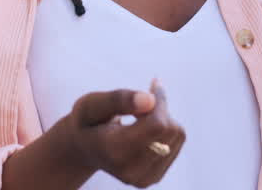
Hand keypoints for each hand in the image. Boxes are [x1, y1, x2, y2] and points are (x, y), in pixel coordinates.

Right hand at [65, 80, 185, 186]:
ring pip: (177, 134)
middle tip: (139, 103)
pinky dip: (166, 129)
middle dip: (159, 108)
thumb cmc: (88, 121)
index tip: (151, 85)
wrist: (84, 149)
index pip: (156, 125)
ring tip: (139, 118)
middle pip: (169, 129)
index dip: (159, 101)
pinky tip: (145, 129)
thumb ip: (118, 100)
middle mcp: (131, 171)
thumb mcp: (92, 104)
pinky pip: (177, 142)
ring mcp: (144, 178)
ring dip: (163, 118)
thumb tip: (149, 100)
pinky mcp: (155, 177)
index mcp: (114, 152)